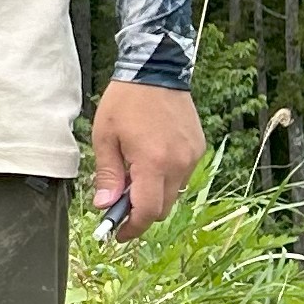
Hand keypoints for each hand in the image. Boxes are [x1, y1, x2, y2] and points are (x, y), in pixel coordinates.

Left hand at [91, 83, 204, 238]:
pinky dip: (166, 177)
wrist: (157, 70)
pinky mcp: (198, 148)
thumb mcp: (105, 137)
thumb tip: (105, 206)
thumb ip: (107, 175)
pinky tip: (150, 159)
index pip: (147, 211)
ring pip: (173, 193)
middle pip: (162, 207)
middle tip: (119, 205)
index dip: (132, 227)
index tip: (117, 233)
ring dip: (153, 194)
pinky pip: (182, 175)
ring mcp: (192, 156)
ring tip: (133, 174)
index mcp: (153, 163)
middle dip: (140, 213)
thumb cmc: (125, 101)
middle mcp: (178, 164)